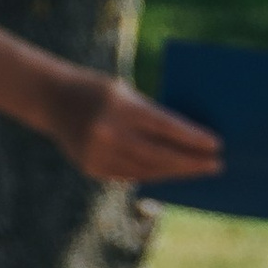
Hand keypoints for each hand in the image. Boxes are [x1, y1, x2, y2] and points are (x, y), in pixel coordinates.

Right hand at [50, 69, 221, 190]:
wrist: (51, 98)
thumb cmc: (97, 90)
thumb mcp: (123, 92)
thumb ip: (148, 115)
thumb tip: (187, 141)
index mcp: (120, 107)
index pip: (165, 126)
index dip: (192, 139)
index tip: (216, 145)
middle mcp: (109, 132)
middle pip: (159, 154)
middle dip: (190, 162)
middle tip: (215, 165)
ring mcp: (98, 154)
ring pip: (147, 170)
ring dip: (175, 173)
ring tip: (197, 171)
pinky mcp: (92, 169)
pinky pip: (130, 176)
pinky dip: (153, 176)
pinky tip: (171, 176)